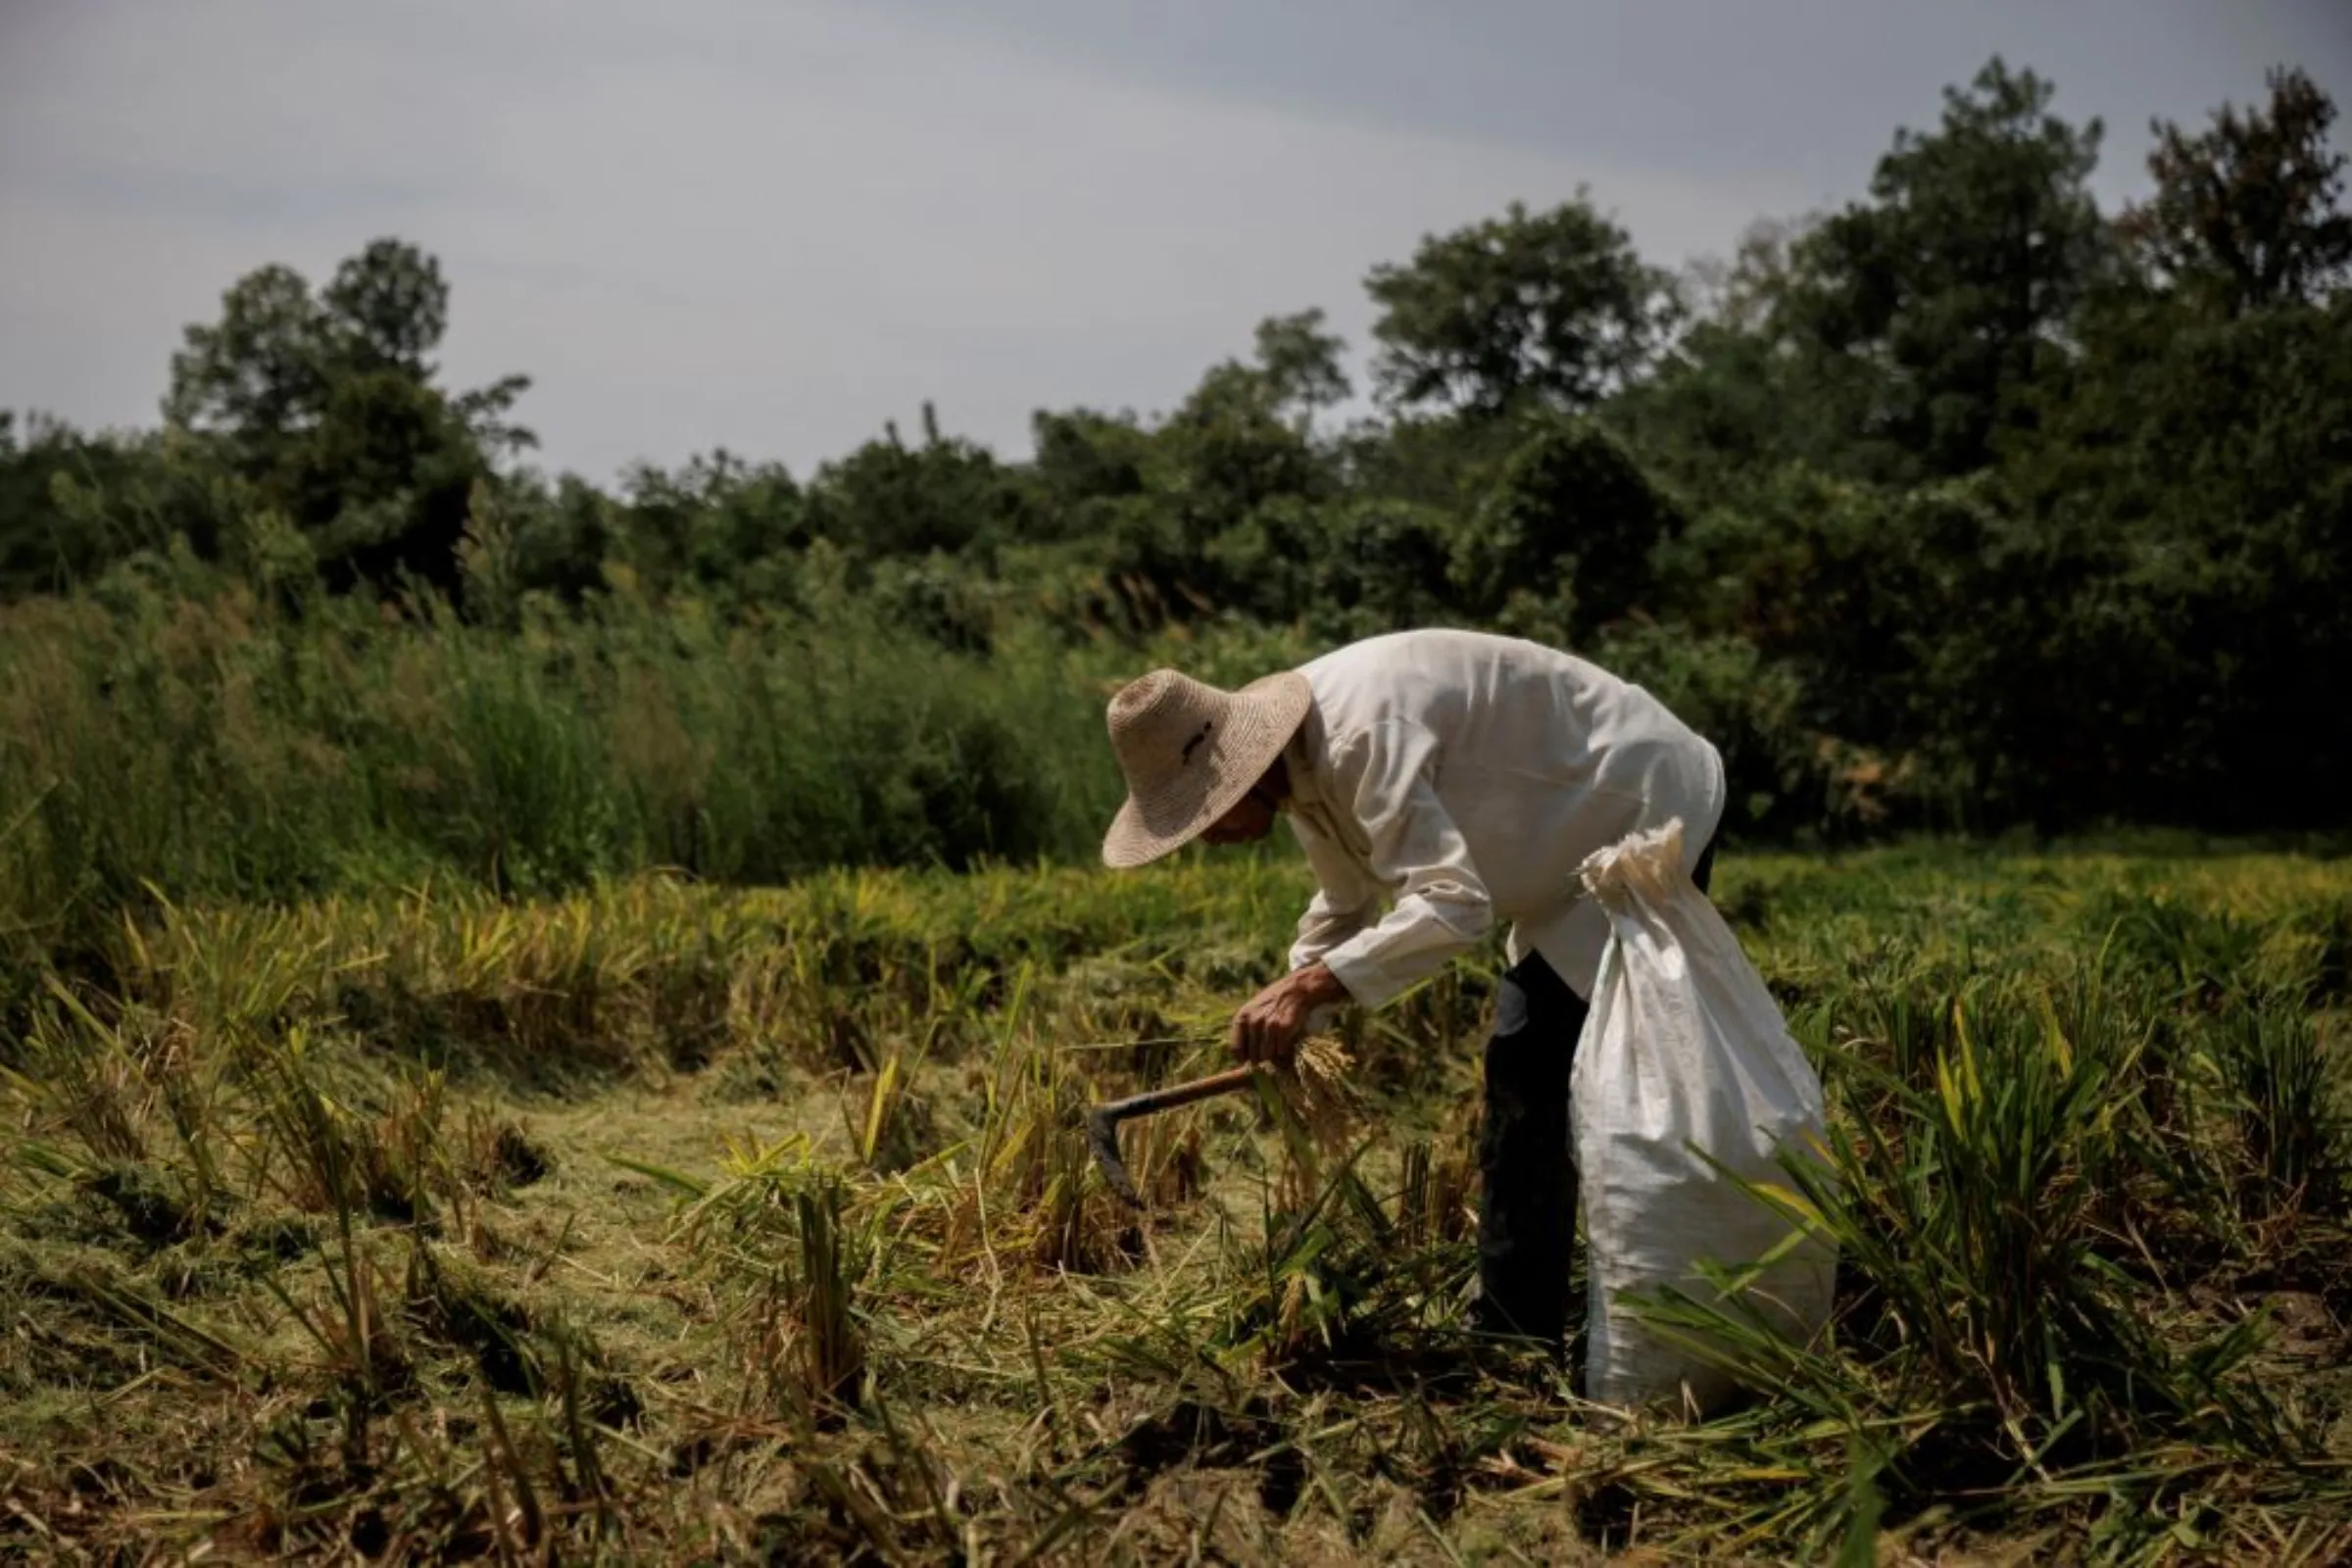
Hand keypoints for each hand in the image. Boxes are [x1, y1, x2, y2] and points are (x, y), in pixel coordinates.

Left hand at [1229, 963, 1350, 1066]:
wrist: (1296, 989)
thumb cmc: (1273, 1003)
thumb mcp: (1252, 1011)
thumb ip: (1245, 1031)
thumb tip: (1243, 1060)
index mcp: (1241, 1018)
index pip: (1237, 1051)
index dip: (1245, 1059)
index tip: (1254, 1058)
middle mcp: (1253, 1022)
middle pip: (1254, 1057)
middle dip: (1263, 1058)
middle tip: (1272, 1051)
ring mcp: (1268, 1025)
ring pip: (1267, 1057)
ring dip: (1275, 1057)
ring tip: (1280, 1047)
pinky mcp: (1283, 1029)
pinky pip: (1281, 1052)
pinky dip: (1286, 1052)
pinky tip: (1288, 1043)